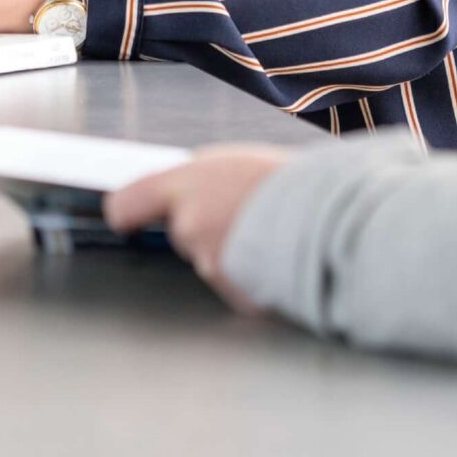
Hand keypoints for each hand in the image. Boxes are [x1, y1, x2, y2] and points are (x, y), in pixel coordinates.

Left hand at [105, 145, 293, 308]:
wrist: (331, 219)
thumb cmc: (288, 182)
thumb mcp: (232, 161)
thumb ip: (196, 180)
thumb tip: (179, 191)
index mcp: (184, 186)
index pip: (125, 206)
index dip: (129, 213)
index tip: (131, 218)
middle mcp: (189, 227)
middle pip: (180, 232)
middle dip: (203, 226)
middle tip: (239, 211)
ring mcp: (211, 265)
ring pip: (210, 258)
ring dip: (231, 249)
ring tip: (268, 228)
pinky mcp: (236, 294)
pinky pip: (236, 282)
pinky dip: (251, 273)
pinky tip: (275, 254)